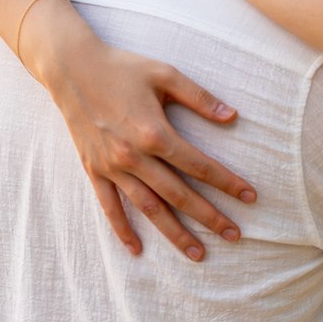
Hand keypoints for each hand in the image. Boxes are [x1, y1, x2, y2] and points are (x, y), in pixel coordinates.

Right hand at [23, 0, 255, 260]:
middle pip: (179, 194)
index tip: (250, 197)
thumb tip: (233, 117)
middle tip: (235, 235)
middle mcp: (133, 156)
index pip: (199, 165)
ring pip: (148, 208)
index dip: (227, 183)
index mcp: (154, 132)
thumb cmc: (123, 68)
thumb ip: (199, 97)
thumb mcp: (165, 73)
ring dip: (174, 233)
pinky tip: (137, 250)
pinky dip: (122, 229)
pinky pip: (109, 206)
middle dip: (209, 217)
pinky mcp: (93, 169)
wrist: (72, 68)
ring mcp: (112, 166)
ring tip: (198, 254)